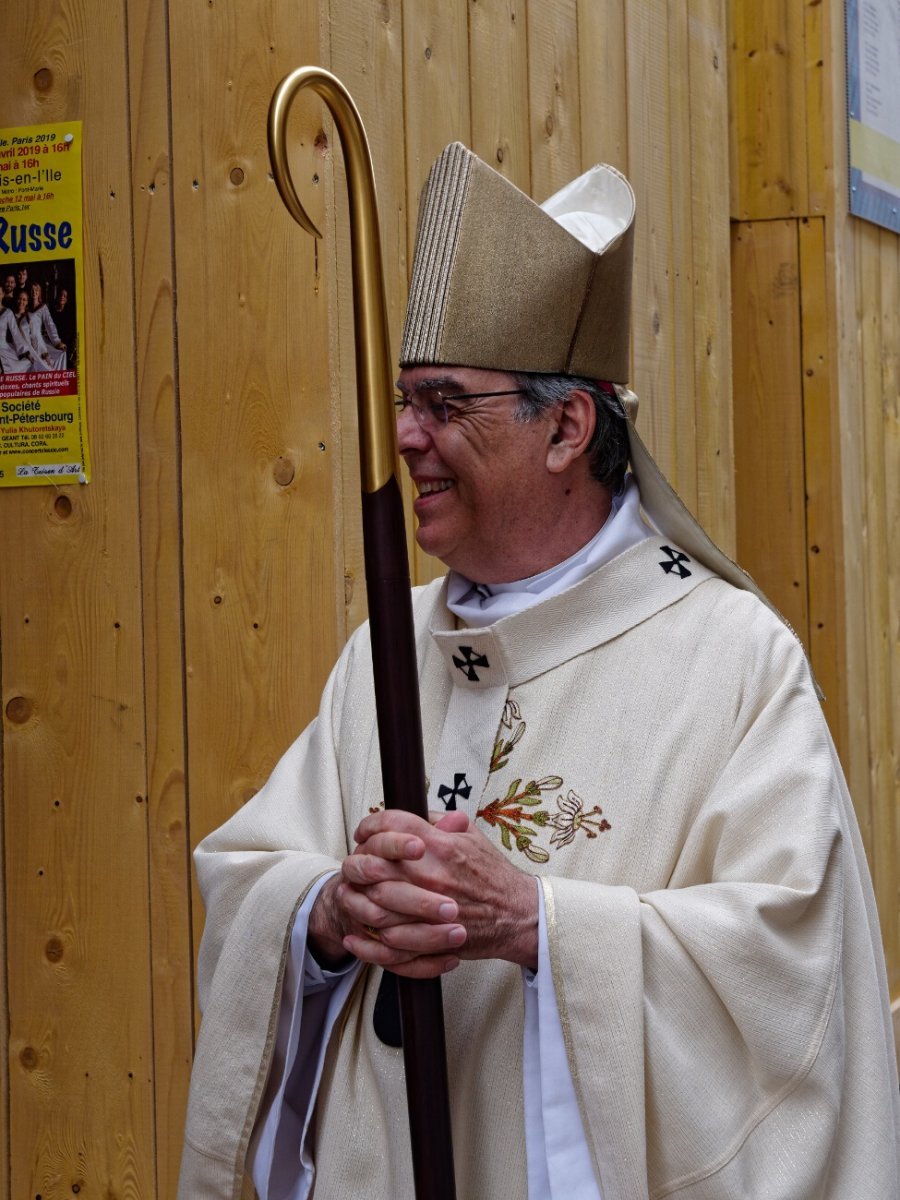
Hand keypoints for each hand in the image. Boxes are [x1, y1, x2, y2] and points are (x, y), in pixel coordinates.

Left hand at [337, 809, 537, 976]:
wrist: (517, 914)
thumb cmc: (493, 875)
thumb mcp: (472, 836)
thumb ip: (442, 821)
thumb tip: (415, 813)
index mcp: (440, 845)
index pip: (392, 824)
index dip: (371, 824)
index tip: (364, 831)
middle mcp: (432, 875)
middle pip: (375, 864)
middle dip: (357, 862)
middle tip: (353, 864)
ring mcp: (429, 909)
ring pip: (375, 904)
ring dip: (356, 900)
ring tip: (348, 896)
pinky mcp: (431, 937)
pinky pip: (389, 943)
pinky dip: (367, 941)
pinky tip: (356, 934)